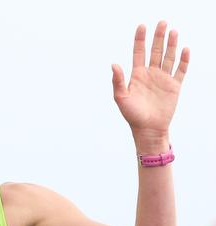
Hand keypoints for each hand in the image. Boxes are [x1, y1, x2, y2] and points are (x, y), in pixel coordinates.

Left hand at [111, 21, 188, 151]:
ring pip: (168, 57)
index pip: (139, 52)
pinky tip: (185, 49)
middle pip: (155, 51)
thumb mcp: (121, 98)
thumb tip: (114, 64)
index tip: (142, 26)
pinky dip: (184, 60)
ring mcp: (163, 79)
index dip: (140, 39)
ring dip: (171, 44)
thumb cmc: (132, 115)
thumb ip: (118, 81)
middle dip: (158, 37)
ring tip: (173, 31)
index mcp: (137, 75)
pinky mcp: (174, 86)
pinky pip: (181, 70)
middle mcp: (150, 74)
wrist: (148, 129)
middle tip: (162, 22)